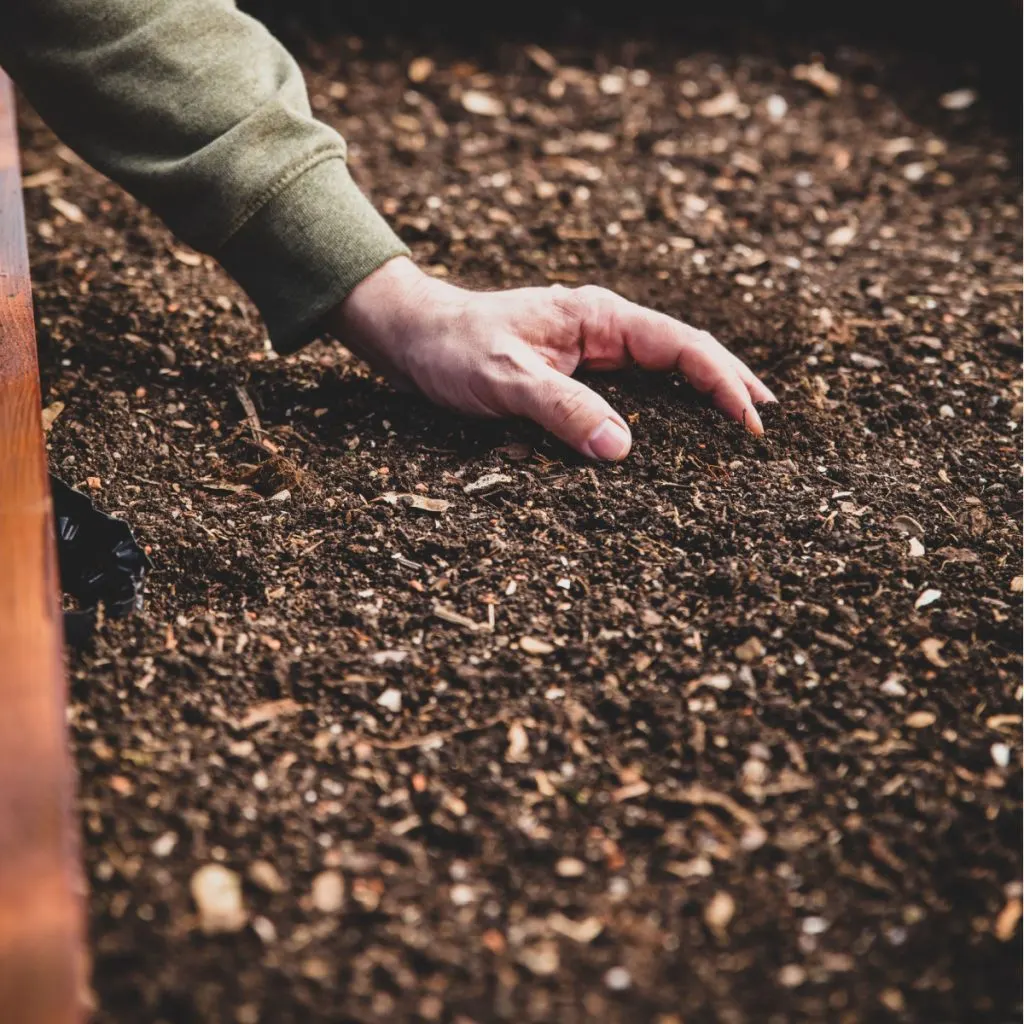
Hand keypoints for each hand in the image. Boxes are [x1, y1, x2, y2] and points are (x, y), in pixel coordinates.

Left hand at [326, 257, 774, 460]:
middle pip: (683, 352)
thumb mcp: (505, 379)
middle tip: (765, 419)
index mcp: (597, 318)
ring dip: (699, 393)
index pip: (680, 345)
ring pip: (660, 370)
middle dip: (726, 381)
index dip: (721, 381)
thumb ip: (561, 409)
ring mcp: (588, 350)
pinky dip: (662, 405)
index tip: (750, 421)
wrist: (411, 339)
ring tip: (736, 422)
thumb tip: (621, 450)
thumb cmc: (452, 349)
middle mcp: (601, 330)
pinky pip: (631, 387)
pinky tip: (673, 430)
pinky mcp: (571, 372)